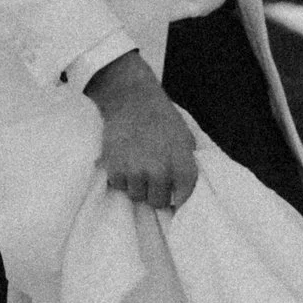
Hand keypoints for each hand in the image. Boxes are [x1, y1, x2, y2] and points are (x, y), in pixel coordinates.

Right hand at [83, 52, 198, 209]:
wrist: (133, 100)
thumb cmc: (162, 118)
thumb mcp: (185, 138)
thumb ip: (186, 163)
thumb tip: (182, 187)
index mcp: (182, 165)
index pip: (183, 198)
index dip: (178, 198)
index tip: (173, 195)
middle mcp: (160, 172)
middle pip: (157, 202)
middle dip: (155, 192)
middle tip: (152, 178)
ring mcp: (136, 172)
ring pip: (137, 196)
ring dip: (137, 185)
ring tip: (138, 166)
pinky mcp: (115, 170)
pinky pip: (119, 186)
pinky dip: (121, 177)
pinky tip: (125, 160)